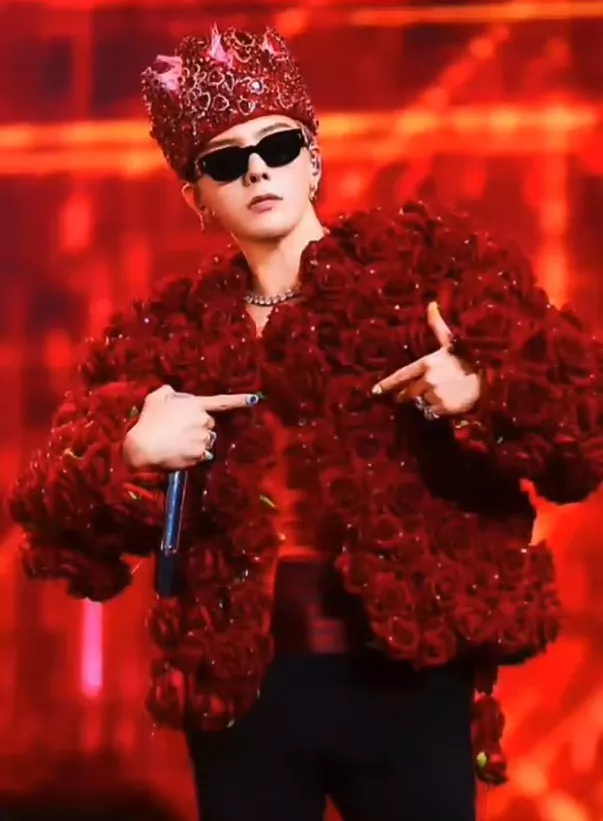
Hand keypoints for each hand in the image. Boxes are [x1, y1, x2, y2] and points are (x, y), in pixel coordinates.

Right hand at [123, 385, 259, 469]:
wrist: (143, 448)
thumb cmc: (148, 421)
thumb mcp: (155, 398)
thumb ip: (168, 392)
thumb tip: (174, 393)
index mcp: (196, 405)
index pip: (223, 402)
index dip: (240, 400)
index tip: (256, 399)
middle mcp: (204, 421)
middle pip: (210, 424)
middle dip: (199, 426)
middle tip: (178, 429)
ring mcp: (203, 439)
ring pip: (207, 440)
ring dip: (197, 440)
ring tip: (177, 442)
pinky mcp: (200, 455)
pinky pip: (202, 454)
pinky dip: (194, 454)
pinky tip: (179, 452)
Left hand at [372, 302, 479, 416]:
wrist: (490, 378)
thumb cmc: (467, 358)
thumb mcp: (450, 341)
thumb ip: (436, 325)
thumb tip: (431, 303)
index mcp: (426, 363)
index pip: (400, 376)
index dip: (387, 385)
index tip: (375, 391)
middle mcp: (427, 380)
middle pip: (406, 394)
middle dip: (406, 396)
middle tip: (410, 396)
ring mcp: (434, 396)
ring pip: (419, 404)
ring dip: (423, 403)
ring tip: (436, 397)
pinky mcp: (442, 410)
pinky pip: (430, 415)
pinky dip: (434, 412)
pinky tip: (444, 405)